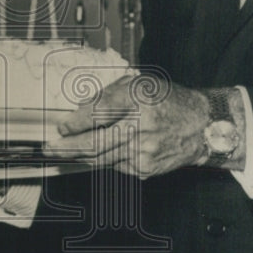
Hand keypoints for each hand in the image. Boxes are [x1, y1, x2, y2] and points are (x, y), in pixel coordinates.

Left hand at [43, 77, 213, 178]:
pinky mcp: (146, 168)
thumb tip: (79, 112)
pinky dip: (106, 158)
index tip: (62, 127)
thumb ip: (108, 94)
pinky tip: (108, 150)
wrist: (201, 126)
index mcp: (137, 100)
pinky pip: (116, 165)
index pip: (98, 114)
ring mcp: (143, 151)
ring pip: (101, 158)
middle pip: (95, 143)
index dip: (76, 123)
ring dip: (80, 157)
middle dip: (67, 147)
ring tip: (65, 153)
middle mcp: (141, 126)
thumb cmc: (167, 101)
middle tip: (51, 148)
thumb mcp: (139, 84)